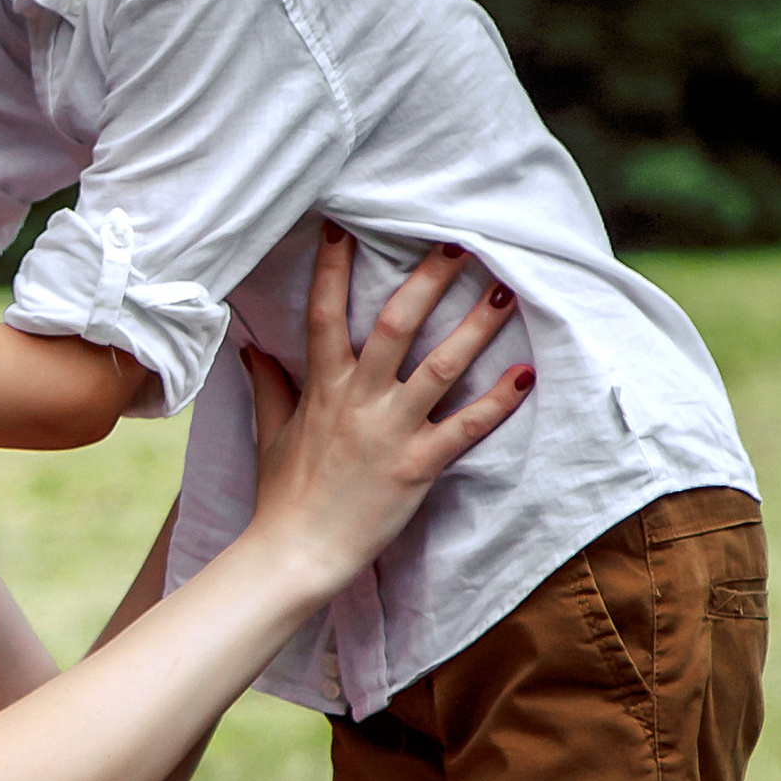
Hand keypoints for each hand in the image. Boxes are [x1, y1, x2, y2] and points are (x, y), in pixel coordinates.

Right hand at [244, 231, 528, 596]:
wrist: (295, 553)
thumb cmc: (283, 496)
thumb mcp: (271, 434)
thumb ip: (269, 386)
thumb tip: (254, 350)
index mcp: (322, 387)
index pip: (324, 313)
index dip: (333, 268)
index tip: (344, 227)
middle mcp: (358, 399)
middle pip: (395, 324)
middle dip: (428, 280)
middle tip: (457, 243)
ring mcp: (389, 430)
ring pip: (439, 365)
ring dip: (475, 327)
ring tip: (505, 292)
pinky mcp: (417, 465)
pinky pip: (465, 427)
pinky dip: (498, 402)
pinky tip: (526, 375)